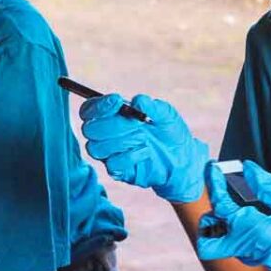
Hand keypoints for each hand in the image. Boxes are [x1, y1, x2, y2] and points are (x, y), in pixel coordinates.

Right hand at [80, 94, 209, 203]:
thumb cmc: (169, 132)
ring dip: (121, 141)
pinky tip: (146, 151)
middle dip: (112, 124)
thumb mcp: (166, 115)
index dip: (99, 106)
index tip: (117, 101)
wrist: (182, 158)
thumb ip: (152, 105)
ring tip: (143, 138)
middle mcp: (105, 134)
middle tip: (135, 124)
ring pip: (96, 147)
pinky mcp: (117, 170)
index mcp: (110, 116)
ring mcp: (109, 153)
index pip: (89, 110)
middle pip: (89, 129)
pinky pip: (112, 163)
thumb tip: (138, 100)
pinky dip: (130, 156)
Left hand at [196, 161, 270, 270]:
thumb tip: (248, 169)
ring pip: (221, 242)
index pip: (222, 207)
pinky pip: (237, 244)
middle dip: (208, 214)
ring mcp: (253, 256)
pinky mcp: (261, 259)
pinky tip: (250, 212)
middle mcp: (248, 248)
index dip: (215, 186)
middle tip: (218, 192)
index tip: (214, 169)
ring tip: (233, 197)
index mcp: (254, 232)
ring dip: (221, 221)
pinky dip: (235, 228)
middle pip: (209, 237)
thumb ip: (269, 189)